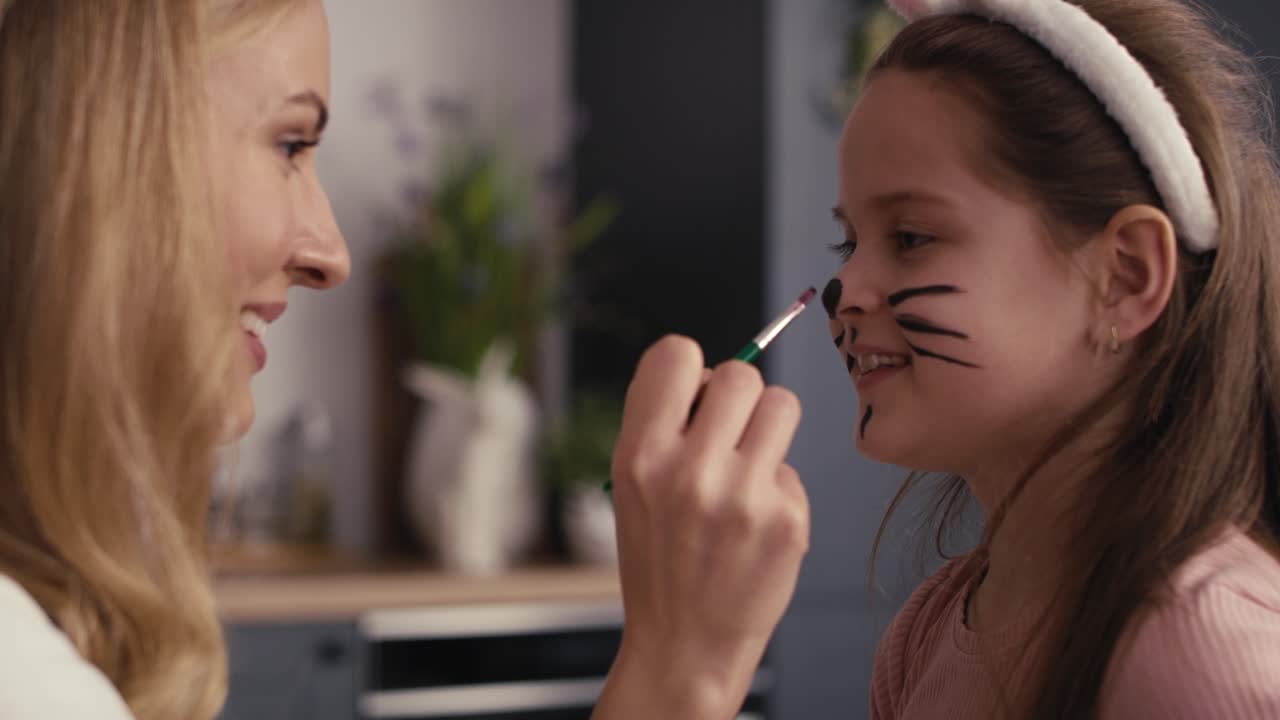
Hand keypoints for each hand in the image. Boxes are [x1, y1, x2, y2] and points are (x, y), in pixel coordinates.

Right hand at [595, 335, 809, 718]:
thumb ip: (662, 426)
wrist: (685, 645)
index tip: (694, 393)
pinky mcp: (787, 520)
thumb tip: (710, 374)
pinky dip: (777, 489)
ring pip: (782, 405)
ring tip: (747, 467)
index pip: (676, 354)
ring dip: (767, 428)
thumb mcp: (631, 488)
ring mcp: (744, 496)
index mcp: (640, 456)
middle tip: (726, 436)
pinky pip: (793, 468)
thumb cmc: (659, 561)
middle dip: (737, 399)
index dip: (691, 368)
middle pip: (741, 375)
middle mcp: (690, 470)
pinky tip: (755, 525)